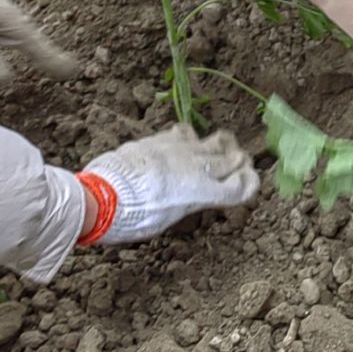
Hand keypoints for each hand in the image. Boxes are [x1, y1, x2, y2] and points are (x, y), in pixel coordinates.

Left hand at [0, 0, 79, 84]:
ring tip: (49, 61)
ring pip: (23, 35)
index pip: (38, 46)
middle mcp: (10, 16)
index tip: (73, 72)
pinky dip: (20, 41)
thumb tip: (6, 81)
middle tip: (68, 70)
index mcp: (11, 20)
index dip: (54, 61)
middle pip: (36, 40)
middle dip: (51, 55)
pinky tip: (15, 44)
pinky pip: (10, 31)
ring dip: (38, 48)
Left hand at [79, 125, 259, 242]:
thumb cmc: (134, 218)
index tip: (247, 185)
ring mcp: (181, 149)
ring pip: (216, 140)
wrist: (103, 197)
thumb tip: (199, 193)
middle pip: (234, 158)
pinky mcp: (162, 139)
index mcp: (203, 191)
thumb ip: (192, 201)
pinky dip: (192, 139)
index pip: (242, 185)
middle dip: (241, 162)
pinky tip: (186, 143)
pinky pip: (187, 132)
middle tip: (240, 166)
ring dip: (223, 145)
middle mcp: (198, 167)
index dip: (249, 184)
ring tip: (222, 149)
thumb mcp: (171, 218)